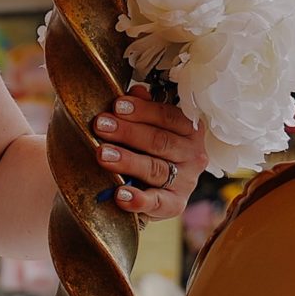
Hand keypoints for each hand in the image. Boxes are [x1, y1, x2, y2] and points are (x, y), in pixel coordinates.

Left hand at [95, 82, 209, 221]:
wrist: (151, 189)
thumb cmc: (149, 151)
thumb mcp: (147, 128)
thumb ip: (143, 110)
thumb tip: (137, 90)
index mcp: (189, 130)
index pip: (168, 116)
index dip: (142, 110)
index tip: (117, 105)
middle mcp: (193, 154)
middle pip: (160, 141)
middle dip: (128, 132)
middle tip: (101, 126)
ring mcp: (186, 181)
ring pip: (156, 168)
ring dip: (127, 161)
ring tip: (102, 154)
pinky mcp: (176, 205)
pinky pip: (158, 202)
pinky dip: (138, 199)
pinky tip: (120, 194)